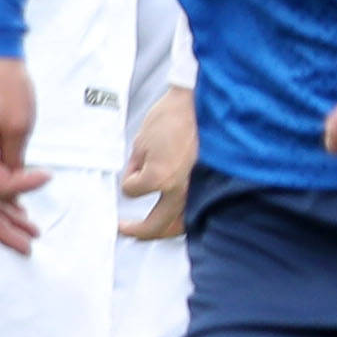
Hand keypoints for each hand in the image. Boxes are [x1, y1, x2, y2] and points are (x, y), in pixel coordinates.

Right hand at [0, 55, 47, 253]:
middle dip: (2, 229)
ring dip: (1, 216)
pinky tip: (16, 206)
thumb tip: (17, 187)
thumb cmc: (3, 85)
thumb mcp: (17, 124)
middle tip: (28, 246)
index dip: (24, 188)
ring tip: (28, 232)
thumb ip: (15, 160)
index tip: (47, 175)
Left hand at [120, 85, 196, 239]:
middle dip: (139, 230)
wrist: (199, 105)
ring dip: (163, 231)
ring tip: (150, 230)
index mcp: (159, 177)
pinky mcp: (210, 184)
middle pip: (157, 225)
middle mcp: (180, 189)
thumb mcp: (141, 141)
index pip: (131, 191)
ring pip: (181, 225)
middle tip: (125, 229)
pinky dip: (184, 219)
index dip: (129, 179)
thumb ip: (136, 166)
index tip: (133, 168)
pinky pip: (197, 210)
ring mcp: (198, 189)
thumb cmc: (171, 118)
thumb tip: (136, 178)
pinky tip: (175, 217)